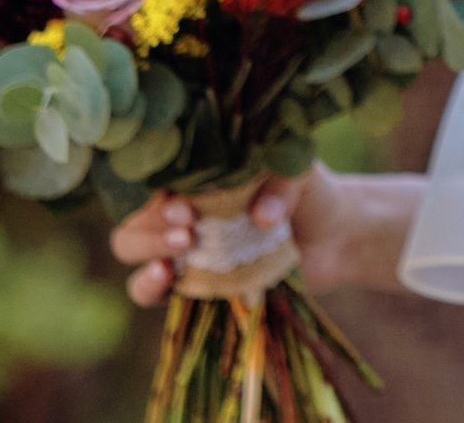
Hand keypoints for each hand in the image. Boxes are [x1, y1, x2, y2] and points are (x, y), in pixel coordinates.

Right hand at [110, 165, 342, 307]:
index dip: (157, 189)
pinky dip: (148, 284)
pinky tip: (165, 276)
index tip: (186, 203)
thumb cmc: (309, 194)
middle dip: (149, 222)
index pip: (153, 175)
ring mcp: (181, 249)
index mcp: (197, 175)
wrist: (335, 238)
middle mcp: (179, 209)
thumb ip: (283, 184)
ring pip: (129, 247)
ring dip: (146, 247)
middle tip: (188, 226)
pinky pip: (150, 290)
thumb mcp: (300, 174)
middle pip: (134, 213)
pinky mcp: (191, 284)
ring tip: (184, 247)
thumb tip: (263, 216)